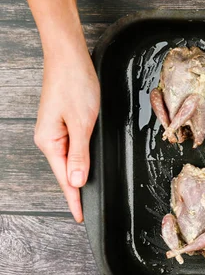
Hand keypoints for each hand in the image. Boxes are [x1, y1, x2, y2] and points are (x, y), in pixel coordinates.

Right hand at [34, 48, 99, 222]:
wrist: (69, 56)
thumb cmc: (74, 84)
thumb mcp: (82, 123)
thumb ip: (80, 154)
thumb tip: (76, 181)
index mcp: (50, 142)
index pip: (65, 179)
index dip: (74, 199)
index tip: (80, 217)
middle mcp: (49, 139)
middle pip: (65, 173)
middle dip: (75, 192)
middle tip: (84, 213)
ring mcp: (55, 130)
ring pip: (69, 161)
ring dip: (78, 177)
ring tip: (84, 196)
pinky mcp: (63, 122)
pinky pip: (71, 148)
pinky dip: (79, 160)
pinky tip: (84, 168)